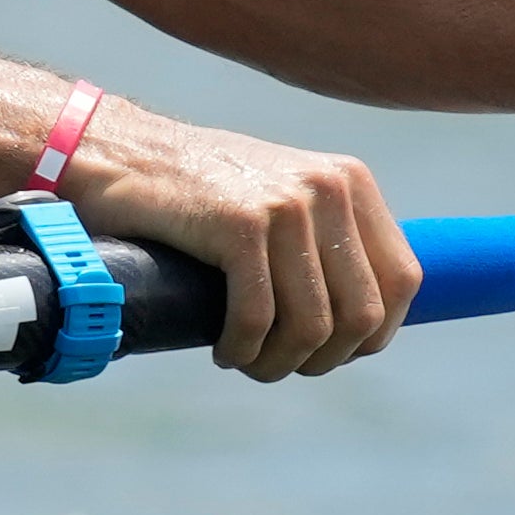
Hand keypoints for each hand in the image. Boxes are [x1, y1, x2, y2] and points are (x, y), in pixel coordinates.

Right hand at [66, 110, 416, 376]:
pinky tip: (222, 350)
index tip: (330, 352)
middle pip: (361, 312)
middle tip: (281, 365)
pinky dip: (242, 349)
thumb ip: (324, 238)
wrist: (113, 150)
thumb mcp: (279, 197)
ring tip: (248, 362)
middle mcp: (329, 188)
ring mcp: (286, 204)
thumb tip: (360, 317)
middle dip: (323, 357)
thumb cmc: (191, 189)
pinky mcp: (238, 225)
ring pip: (313, 324)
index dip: (372, 334)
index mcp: (350, 181)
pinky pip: (257, 317)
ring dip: (279, 362)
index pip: (402, 281)